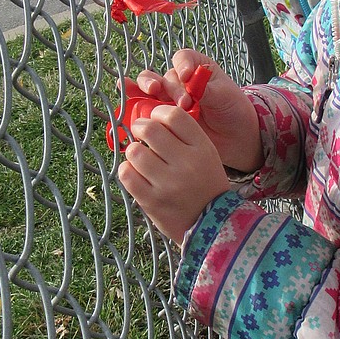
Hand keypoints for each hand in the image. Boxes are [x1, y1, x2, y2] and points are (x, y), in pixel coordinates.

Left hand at [117, 105, 230, 241]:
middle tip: (140, 132)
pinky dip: (127, 170)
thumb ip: (184, 136)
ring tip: (140, 157)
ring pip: (134, 151)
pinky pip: (126, 174)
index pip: (174, 115)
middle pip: (151, 129)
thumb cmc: (205, 185)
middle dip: (139, 126)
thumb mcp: (206, 155)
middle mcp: (186, 164)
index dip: (158, 112)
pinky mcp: (152, 202)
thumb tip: (150, 118)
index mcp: (202, 148)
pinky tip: (135, 173)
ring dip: (133, 151)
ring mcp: (167, 184)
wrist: (213, 226)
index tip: (155, 119)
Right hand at [134, 50, 261, 172]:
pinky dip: (135, 99)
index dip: (182, 65)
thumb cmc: (233, 109)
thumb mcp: (225, 96)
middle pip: (165, 75)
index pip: (183, 58)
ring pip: (151, 88)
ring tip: (153, 97)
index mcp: (197, 67)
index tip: (187, 76)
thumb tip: (190, 85)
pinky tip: (125, 93)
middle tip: (182, 102)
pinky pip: (145, 105)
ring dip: (149, 91)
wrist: (235, 135)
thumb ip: (207, 90)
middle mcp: (180, 80)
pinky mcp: (163, 115)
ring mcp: (170, 97)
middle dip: (168, 86)